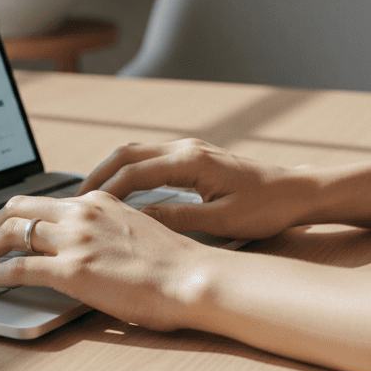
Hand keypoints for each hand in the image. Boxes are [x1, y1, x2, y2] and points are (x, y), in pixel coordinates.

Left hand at [0, 191, 214, 331]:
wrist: (193, 278)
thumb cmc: (174, 266)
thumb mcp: (136, 232)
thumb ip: (107, 232)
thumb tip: (90, 247)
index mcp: (98, 202)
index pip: (43, 201)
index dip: (17, 216)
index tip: (7, 230)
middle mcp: (82, 213)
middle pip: (17, 208)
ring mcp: (75, 240)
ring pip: (10, 233)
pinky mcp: (72, 271)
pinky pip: (16, 269)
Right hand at [76, 139, 313, 239]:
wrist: (297, 191)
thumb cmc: (265, 208)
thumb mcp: (221, 222)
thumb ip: (177, 219)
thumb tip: (136, 222)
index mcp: (191, 162)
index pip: (134, 173)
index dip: (105, 191)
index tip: (83, 210)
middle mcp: (186, 148)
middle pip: (127, 154)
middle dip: (97, 175)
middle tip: (73, 200)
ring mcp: (190, 149)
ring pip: (137, 153)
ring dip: (111, 171)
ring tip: (89, 197)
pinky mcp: (194, 156)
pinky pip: (151, 159)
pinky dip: (129, 172)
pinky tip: (121, 192)